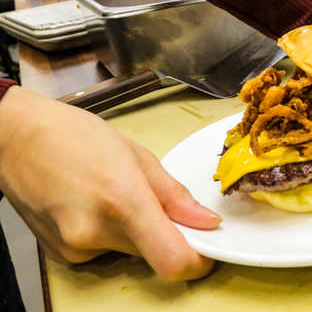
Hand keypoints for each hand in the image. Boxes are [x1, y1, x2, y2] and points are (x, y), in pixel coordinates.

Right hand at [0, 86, 220, 281]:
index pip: (172, 259)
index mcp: (122, 200)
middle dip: (165, 233)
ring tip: (114, 193)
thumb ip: (174, 195)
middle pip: (153, 252)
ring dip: (135, 231)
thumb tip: (205, 222)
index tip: (207, 249)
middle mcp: (95, 232)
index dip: (197, 261)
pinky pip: (104, 251)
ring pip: (130, 251)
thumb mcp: (136, 155)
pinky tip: (93, 204)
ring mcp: (75, 248)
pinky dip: (110, 233)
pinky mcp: (62, 255)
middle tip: (155, 201)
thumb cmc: (73, 136)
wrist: (15, 138)